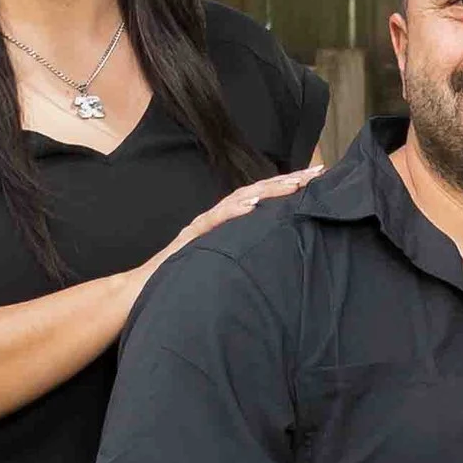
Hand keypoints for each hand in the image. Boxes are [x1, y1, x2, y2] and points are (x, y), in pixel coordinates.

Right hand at [144, 168, 313, 280]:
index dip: (289, 188)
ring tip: (294, 185)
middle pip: (257, 192)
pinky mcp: (192, 236)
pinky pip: (215, 221)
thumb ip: (246, 252)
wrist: (145, 289)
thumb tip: (278, 253)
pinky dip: (235, 211)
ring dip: (269, 190)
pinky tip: (253, 205)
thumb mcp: (226, 263)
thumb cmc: (188, 279)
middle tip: (318, 173)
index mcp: (229, 223)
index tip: (317, 180)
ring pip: (240, 200)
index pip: (263, 198)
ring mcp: (205, 225)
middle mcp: (219, 217)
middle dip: (288, 181)